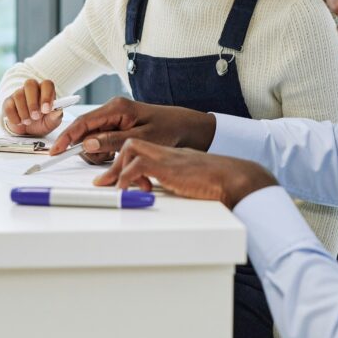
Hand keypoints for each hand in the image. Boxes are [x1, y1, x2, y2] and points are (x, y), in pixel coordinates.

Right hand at [2, 79, 63, 136]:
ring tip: (28, 122)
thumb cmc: (42, 122)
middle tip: (36, 117)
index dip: (46, 95)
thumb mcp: (51, 122)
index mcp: (45, 91)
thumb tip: (58, 111)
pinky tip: (19, 122)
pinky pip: (9, 105)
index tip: (46, 110)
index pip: (47, 84)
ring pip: (18, 95)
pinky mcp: (8, 102)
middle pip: (30, 84)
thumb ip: (56, 116)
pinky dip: (14, 116)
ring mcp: (19, 94)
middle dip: (32, 102)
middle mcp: (32, 89)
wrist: (28, 131)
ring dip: (24, 111)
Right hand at [49, 97, 215, 163]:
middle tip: (108, 163)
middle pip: (86, 135)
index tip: (56, 151)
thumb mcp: (142, 137)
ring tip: (123, 164)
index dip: (67, 137)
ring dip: (104, 159)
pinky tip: (124, 161)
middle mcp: (112, 112)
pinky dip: (112, 158)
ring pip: (95, 144)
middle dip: (93, 153)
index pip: (83, 122)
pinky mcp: (118, 131)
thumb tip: (88, 143)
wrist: (188, 128)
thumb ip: (113, 140)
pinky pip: (105, 146)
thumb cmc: (169, 128)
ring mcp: (115, 121)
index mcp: (116, 108)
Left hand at [94, 138, 276, 209]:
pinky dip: (126, 179)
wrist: (233, 177)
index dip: (122, 160)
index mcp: (169, 154)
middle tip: (104, 183)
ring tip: (113, 189)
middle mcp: (165, 151)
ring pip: (130, 149)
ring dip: (117, 170)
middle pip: (130, 144)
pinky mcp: (168, 167)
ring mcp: (166, 157)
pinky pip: (137, 166)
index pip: (139, 148)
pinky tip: (127, 193)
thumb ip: (171, 182)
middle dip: (113, 163)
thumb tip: (155, 193)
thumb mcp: (187, 181)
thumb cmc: (216, 182)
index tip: (111, 178)